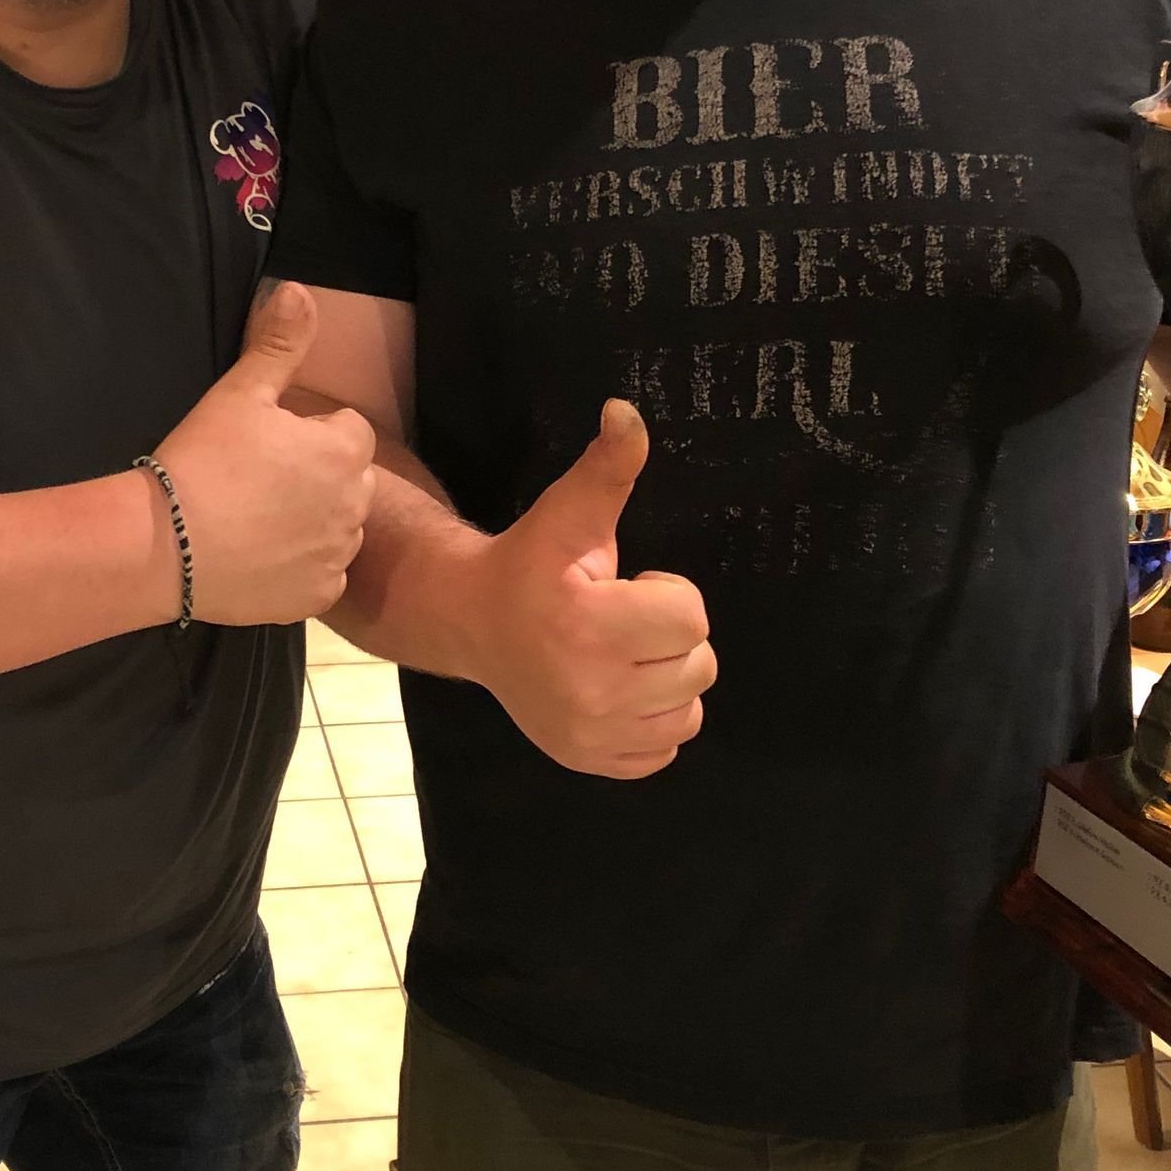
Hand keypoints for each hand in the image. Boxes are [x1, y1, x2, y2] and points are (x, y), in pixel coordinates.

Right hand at [156, 284, 375, 625]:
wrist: (166, 546)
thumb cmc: (203, 460)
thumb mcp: (240, 392)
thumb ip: (279, 343)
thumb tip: (301, 291)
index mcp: (342, 451)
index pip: (348, 430)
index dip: (309, 433)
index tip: (267, 443)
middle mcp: (354, 506)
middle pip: (348, 480)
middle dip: (317, 477)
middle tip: (258, 482)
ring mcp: (336, 556)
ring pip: (338, 529)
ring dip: (312, 522)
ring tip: (256, 521)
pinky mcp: (316, 598)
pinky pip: (322, 577)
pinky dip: (301, 569)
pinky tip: (261, 559)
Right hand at [462, 400, 714, 778]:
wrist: (471, 625)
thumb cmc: (529, 563)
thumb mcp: (568, 512)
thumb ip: (609, 465)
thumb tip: (627, 410)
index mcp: (587, 626)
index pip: (691, 616)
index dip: (668, 591)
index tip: (627, 584)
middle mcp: (591, 690)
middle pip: (700, 664)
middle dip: (671, 635)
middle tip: (625, 619)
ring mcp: (591, 734)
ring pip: (690, 709)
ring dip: (669, 679)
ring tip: (625, 654)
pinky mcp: (591, 760)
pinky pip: (667, 748)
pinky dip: (654, 719)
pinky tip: (619, 689)